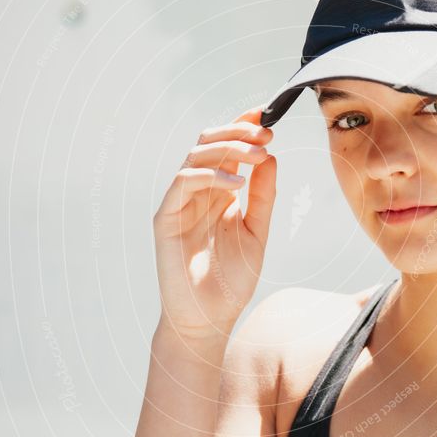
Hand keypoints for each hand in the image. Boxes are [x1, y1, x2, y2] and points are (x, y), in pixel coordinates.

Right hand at [153, 105, 276, 336]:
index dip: (243, 128)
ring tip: (258, 152)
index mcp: (218, 193)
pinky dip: (211, 176)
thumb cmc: (231, 281)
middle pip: (209, 143)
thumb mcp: (257, 232)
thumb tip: (270, 157)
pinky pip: (184, 183)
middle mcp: (197, 192)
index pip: (227, 150)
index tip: (267, 117)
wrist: (208, 319)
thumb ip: (263, 196)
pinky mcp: (165, 217)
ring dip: (228, 148)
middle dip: (237, 131)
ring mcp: (179, 203)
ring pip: (196, 156)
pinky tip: (237, 183)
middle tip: (265, 131)